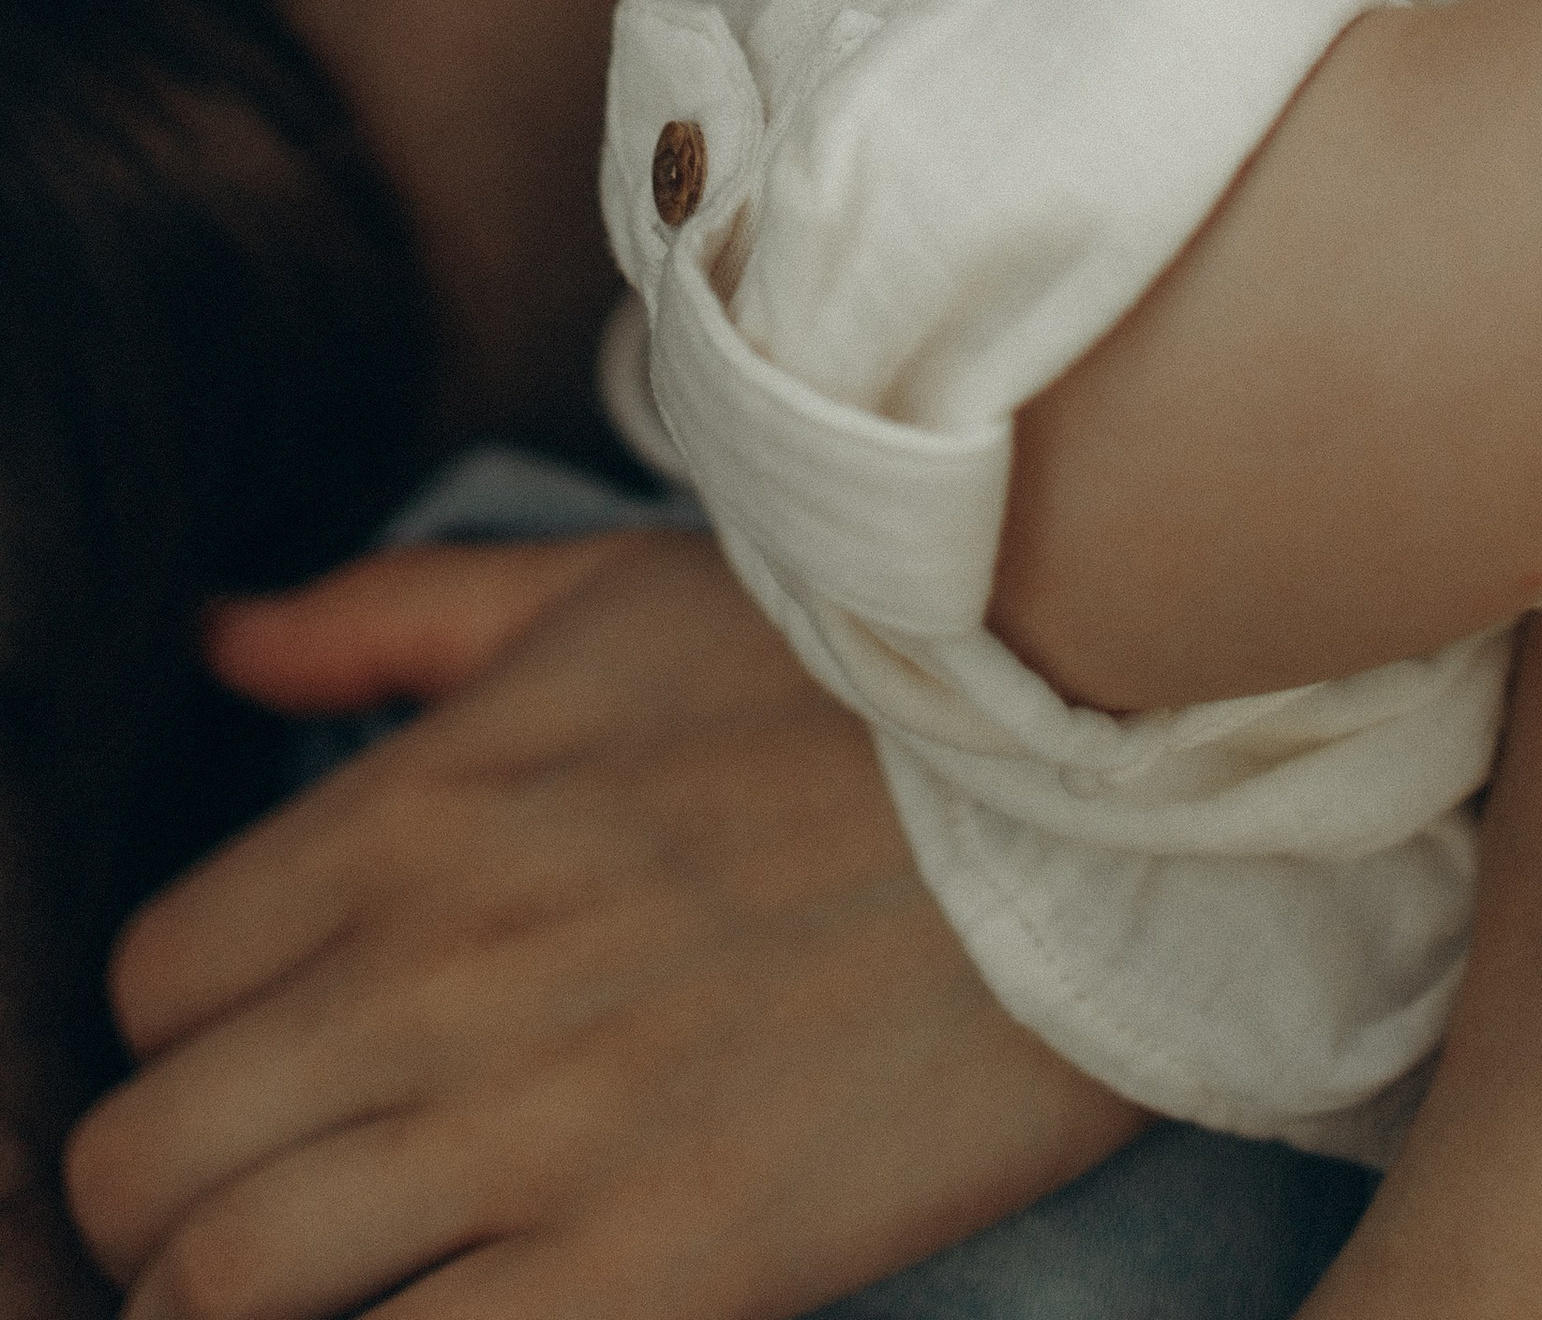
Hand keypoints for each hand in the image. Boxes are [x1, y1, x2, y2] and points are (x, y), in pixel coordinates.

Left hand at [65, 533, 1137, 1319]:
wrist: (1095, 777)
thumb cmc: (855, 675)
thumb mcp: (609, 591)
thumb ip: (388, 614)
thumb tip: (213, 639)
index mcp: (417, 810)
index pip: (157, 981)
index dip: (185, 1043)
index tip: (257, 1072)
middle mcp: (435, 972)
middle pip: (149, 1163)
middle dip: (172, 1207)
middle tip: (269, 1215)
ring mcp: (536, 1127)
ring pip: (228, 1291)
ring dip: (236, 1308)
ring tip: (340, 1290)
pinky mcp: (656, 1262)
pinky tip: (453, 1309)